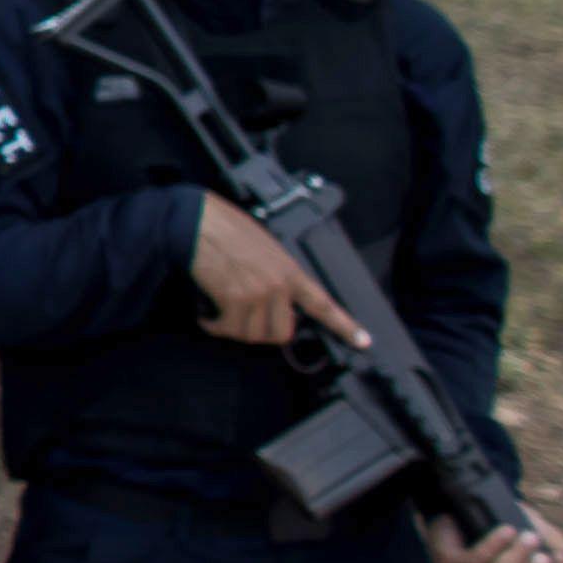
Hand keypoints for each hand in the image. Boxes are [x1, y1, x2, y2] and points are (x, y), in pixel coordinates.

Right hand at [186, 195, 360, 351]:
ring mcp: (258, 294)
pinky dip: (215, 326)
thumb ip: (276, 273)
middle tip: (244, 323)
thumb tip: (272, 299)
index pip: (323, 304)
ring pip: (253, 334)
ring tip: (220, 315)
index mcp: (291, 270)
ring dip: (234, 330)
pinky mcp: (234, 299)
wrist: (200, 222)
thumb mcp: (265, 247)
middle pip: (281, 333)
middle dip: (261, 334)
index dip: (345, 326)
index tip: (363, 341)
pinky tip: (208, 317)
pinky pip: (228, 328)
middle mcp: (279, 286)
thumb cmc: (226, 228)